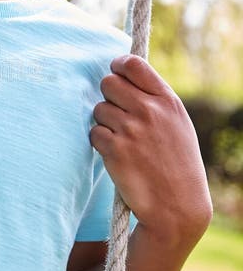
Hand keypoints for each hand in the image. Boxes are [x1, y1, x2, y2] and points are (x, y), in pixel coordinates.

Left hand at [90, 55, 211, 248]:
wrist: (177, 206)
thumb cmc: (177, 163)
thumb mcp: (177, 124)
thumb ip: (155, 99)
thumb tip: (126, 76)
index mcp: (167, 101)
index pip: (133, 64)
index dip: (118, 66)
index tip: (115, 72)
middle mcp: (149, 111)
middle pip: (108, 83)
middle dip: (108, 96)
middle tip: (117, 113)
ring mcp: (131, 130)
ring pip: (99, 109)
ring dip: (104, 123)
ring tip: (123, 140)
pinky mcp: (114, 150)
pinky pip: (93, 133)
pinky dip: (100, 143)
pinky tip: (116, 155)